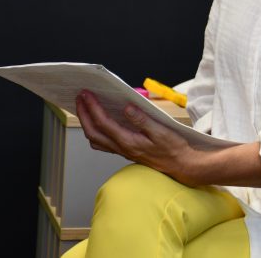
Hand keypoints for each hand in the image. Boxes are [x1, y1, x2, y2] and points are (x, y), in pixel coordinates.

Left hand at [75, 90, 199, 184]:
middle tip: (80, 98)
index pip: (104, 123)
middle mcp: (122, 148)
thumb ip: (143, 120)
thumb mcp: (161, 131)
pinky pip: (103, 144)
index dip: (93, 108)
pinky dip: (95, 132)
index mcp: (129, 141)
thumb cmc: (173, 148)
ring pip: (95, 140)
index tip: (87, 94)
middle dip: (83, 114)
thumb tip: (127, 108)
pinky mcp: (126, 151)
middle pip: (93, 132)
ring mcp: (122, 151)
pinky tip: (99, 124)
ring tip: (85, 108)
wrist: (180, 165)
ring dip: (86, 123)